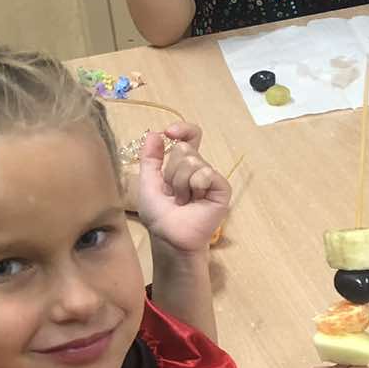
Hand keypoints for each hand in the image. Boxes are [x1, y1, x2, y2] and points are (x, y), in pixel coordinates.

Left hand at [135, 125, 230, 252]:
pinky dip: (196, 186)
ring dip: (181, 184)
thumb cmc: (159, 215)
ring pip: (193, 162)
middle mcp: (199, 169)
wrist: (171, 237)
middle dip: (173, 172)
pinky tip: (196, 201)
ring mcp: (211, 178)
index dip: (183, 130)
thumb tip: (154, 133)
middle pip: (186, 149)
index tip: (170, 132)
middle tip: (174, 194)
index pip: (189, 138)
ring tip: (184, 201)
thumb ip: (150, 158)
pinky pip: (206, 174)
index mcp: (182, 166)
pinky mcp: (221, 189)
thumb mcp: (147, 182)